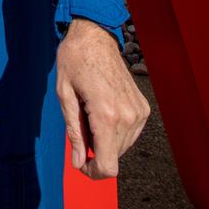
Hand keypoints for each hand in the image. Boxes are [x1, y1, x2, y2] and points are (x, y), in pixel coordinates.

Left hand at [56, 17, 149, 179]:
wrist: (95, 35)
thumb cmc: (74, 60)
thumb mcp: (64, 95)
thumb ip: (74, 133)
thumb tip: (78, 163)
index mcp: (106, 114)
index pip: (108, 166)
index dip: (93, 172)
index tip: (81, 163)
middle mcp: (128, 116)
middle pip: (114, 157)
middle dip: (95, 149)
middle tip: (81, 121)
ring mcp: (139, 112)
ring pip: (122, 147)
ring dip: (105, 139)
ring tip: (91, 110)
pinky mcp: (143, 108)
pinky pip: (130, 133)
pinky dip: (115, 129)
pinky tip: (103, 107)